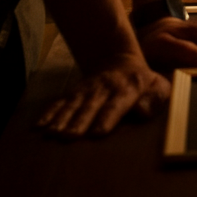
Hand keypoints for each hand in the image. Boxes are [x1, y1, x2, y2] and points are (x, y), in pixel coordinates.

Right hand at [36, 53, 168, 138]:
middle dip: (79, 121)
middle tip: (68, 137)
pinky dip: (49, 113)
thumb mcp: (158, 86)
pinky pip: (60, 102)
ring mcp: (87, 89)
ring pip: (73, 104)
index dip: (107, 118)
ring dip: (61, 119)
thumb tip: (141, 111)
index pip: (117, 104)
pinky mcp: (74, 92)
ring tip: (51, 134)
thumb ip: (154, 99)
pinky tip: (38, 126)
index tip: (97, 133)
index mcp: (128, 88)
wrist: (119, 60)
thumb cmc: (143, 81)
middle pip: (91, 106)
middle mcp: (105, 88)